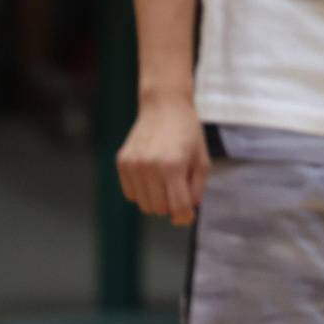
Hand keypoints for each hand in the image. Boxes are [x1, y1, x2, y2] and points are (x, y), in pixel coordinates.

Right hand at [117, 94, 208, 225]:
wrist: (164, 107)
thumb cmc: (188, 133)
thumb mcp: (202, 159)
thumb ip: (196, 189)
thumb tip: (186, 214)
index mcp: (173, 166)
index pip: (177, 207)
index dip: (185, 216)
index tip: (188, 216)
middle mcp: (149, 167)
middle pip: (159, 209)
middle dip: (172, 205)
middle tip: (179, 188)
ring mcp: (133, 165)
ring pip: (144, 205)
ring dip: (157, 199)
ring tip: (166, 179)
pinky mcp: (122, 163)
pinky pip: (131, 194)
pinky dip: (143, 191)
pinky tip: (152, 174)